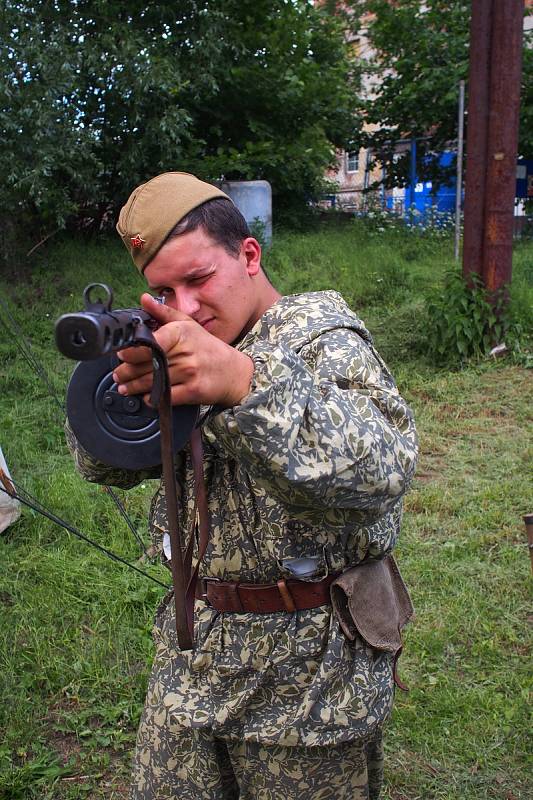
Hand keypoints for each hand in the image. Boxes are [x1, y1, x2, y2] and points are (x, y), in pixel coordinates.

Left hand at [113, 294, 253, 407]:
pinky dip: (152, 398)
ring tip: (124, 386)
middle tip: (118, 374)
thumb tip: (144, 299)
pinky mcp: (193, 391)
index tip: (121, 354)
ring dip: (135, 387)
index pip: (150, 342)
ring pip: (154, 381)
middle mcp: (186, 352)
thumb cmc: (208, 348)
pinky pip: (165, 396)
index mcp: (182, 334)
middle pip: (148, 364)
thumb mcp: (189, 325)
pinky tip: (145, 396)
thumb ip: (164, 313)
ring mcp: (190, 372)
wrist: (234, 372)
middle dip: (127, 371)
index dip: (132, 350)